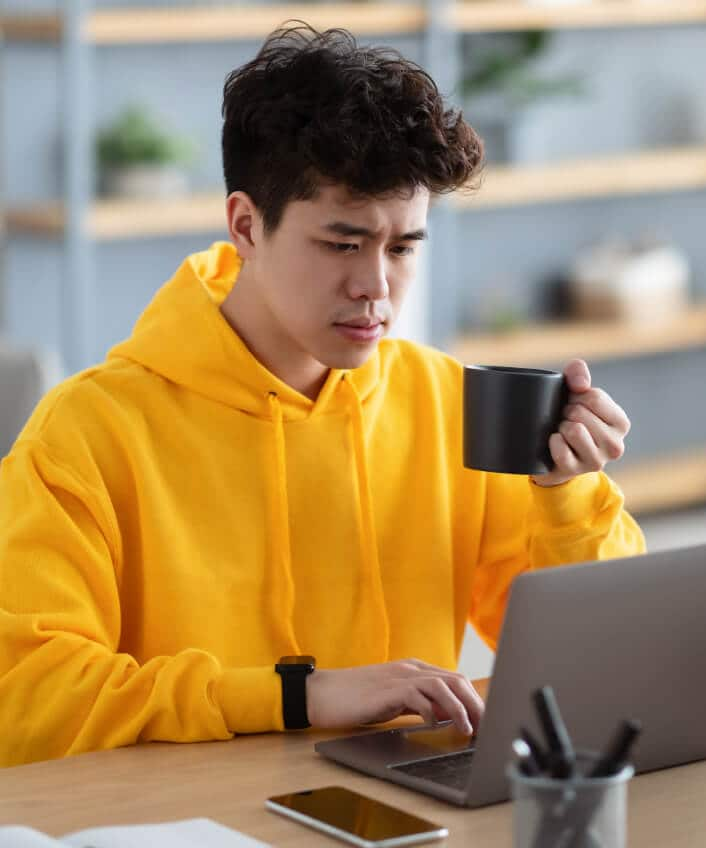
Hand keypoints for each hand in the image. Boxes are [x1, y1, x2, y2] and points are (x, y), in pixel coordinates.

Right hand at [305, 658, 483, 735]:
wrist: (324, 693)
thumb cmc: (358, 699)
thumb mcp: (396, 701)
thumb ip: (421, 703)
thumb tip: (448, 715)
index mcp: (415, 670)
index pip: (455, 680)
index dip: (475, 700)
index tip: (486, 721)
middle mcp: (412, 669)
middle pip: (456, 681)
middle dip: (475, 704)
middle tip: (485, 728)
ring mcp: (400, 677)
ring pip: (443, 686)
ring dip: (460, 709)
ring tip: (466, 730)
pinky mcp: (389, 689)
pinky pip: (419, 697)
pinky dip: (432, 712)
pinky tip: (433, 726)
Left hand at [531, 358, 630, 487]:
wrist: (549, 453)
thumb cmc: (567, 416)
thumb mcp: (573, 391)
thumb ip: (578, 373)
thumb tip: (581, 384)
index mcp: (621, 423)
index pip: (594, 397)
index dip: (575, 396)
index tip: (572, 403)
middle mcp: (615, 445)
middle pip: (580, 413)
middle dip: (566, 412)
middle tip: (565, 420)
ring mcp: (596, 461)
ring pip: (573, 430)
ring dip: (560, 427)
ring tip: (562, 432)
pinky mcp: (575, 471)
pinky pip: (560, 449)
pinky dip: (552, 442)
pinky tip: (555, 444)